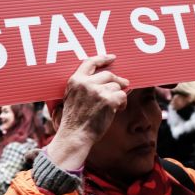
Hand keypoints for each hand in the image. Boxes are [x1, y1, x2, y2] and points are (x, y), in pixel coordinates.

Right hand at [46, 54, 128, 170]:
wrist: (75, 136)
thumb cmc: (73, 121)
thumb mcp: (70, 98)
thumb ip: (82, 86)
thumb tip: (101, 79)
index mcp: (75, 80)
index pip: (90, 62)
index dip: (102, 58)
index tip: (111, 58)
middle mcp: (86, 83)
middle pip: (108, 74)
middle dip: (117, 80)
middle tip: (124, 84)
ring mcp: (97, 91)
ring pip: (116, 86)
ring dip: (118, 95)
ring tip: (115, 106)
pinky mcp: (108, 101)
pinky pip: (122, 96)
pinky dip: (122, 103)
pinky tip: (118, 110)